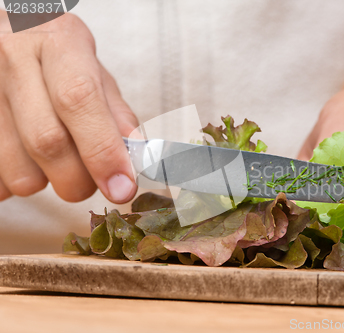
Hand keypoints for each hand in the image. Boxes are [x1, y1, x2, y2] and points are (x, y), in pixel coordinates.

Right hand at [0, 12, 137, 202]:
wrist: (11, 34)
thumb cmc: (60, 59)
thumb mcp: (96, 72)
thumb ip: (117, 114)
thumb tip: (134, 159)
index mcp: (59, 43)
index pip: (79, 100)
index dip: (103, 151)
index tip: (122, 187)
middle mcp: (14, 60)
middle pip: (47, 142)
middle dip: (79, 180)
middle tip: (91, 183)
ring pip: (18, 169)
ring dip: (46, 183)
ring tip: (55, 163)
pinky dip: (16, 183)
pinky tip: (26, 160)